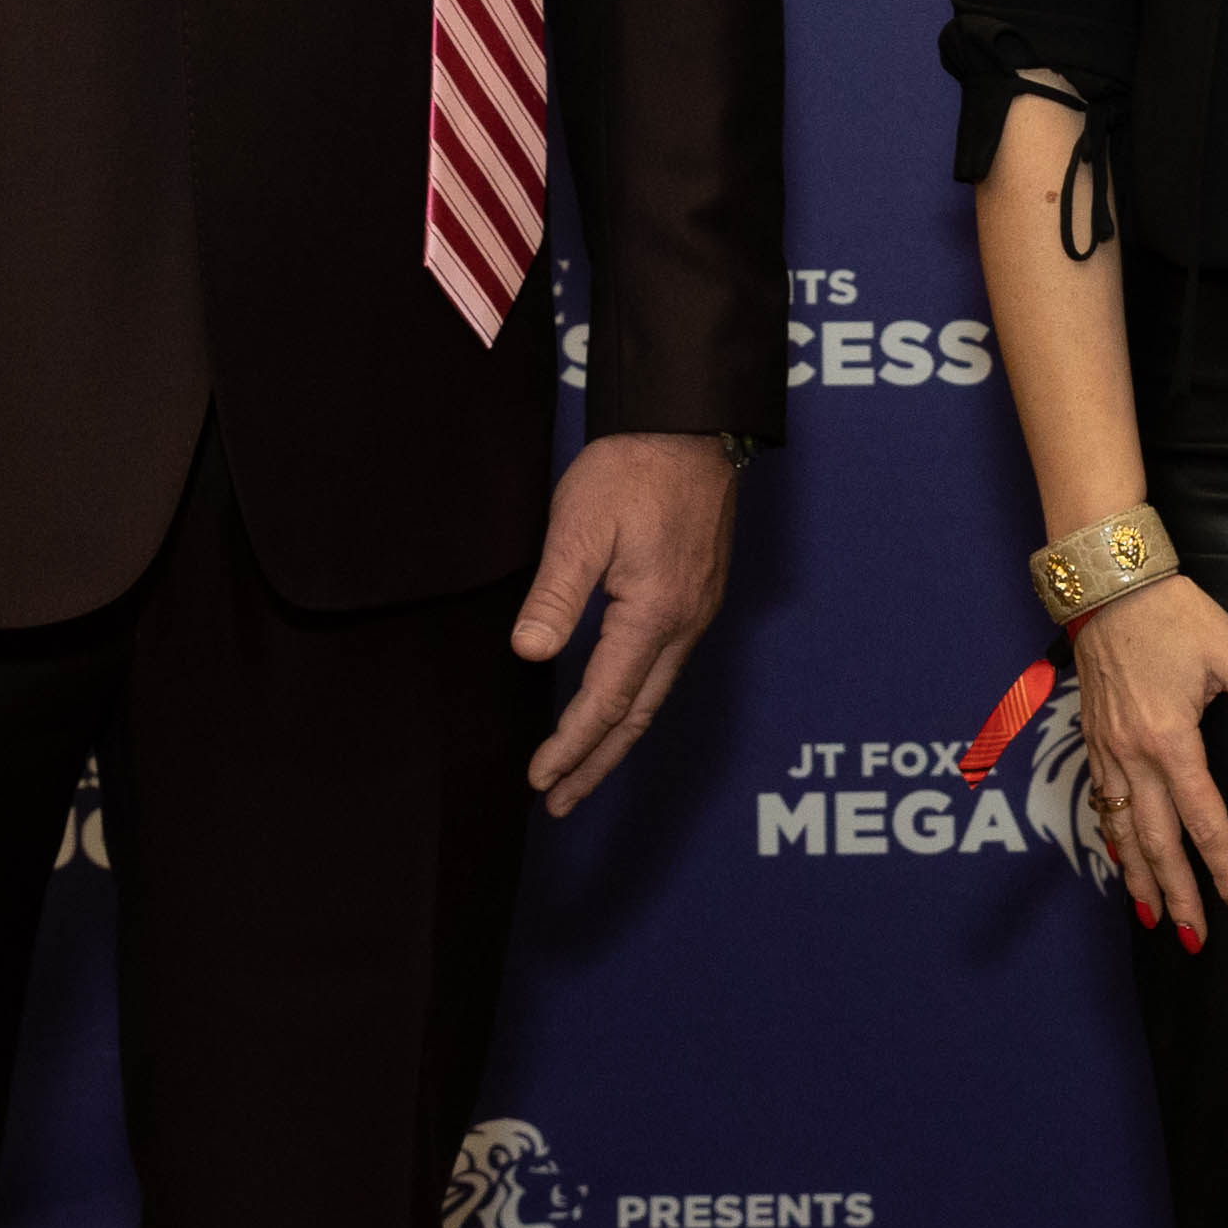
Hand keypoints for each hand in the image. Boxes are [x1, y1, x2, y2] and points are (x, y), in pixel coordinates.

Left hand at [517, 433, 740, 812]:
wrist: (691, 424)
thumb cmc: (633, 468)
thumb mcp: (581, 526)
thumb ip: (556, 594)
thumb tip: (528, 654)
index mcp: (655, 614)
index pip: (606, 701)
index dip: (570, 746)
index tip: (537, 780)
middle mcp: (686, 623)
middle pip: (639, 715)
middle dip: (597, 764)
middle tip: (560, 803)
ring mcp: (698, 610)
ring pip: (655, 694)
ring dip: (617, 737)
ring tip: (583, 769)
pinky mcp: (698, 594)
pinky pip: (666, 667)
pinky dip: (636, 701)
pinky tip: (617, 705)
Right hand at [1067, 577, 1227, 948]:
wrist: (1110, 583)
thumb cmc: (1175, 615)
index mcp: (1171, 741)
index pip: (1206, 823)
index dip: (1227, 871)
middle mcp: (1133, 756)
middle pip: (1157, 843)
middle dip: (1178, 895)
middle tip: (1195, 940)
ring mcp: (1106, 750)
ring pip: (1122, 831)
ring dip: (1140, 879)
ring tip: (1154, 918)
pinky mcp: (1092, 739)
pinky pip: (1103, 805)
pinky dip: (1114, 841)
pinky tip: (1123, 859)